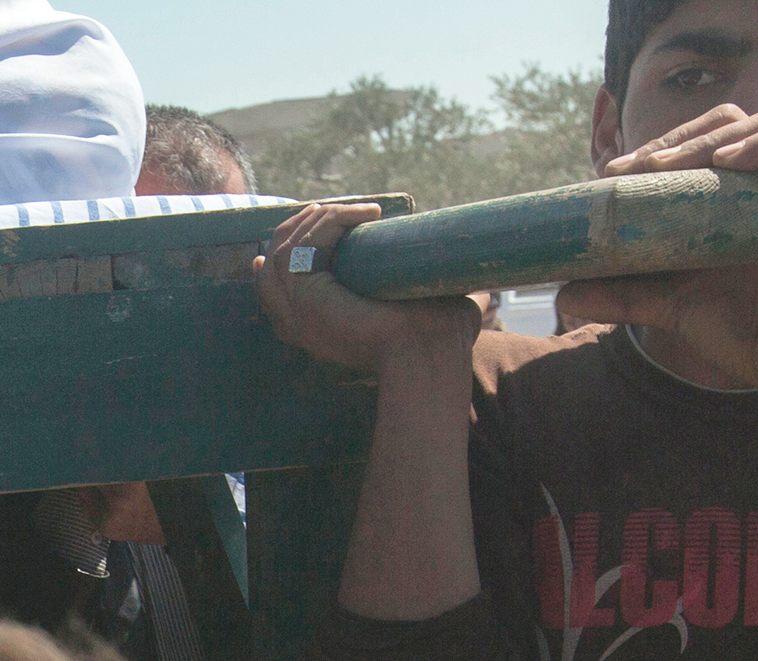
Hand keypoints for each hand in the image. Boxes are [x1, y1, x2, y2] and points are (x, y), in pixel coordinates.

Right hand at [250, 201, 480, 376]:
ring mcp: (297, 311)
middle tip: (336, 209)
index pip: (275, 283)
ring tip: (357, 210)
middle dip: (299, 226)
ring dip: (320, 218)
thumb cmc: (435, 340)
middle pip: (271, 261)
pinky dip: (332, 220)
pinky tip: (367, 214)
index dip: (283, 249)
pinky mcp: (307, 298)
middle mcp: (298, 322)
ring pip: (284, 247)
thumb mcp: (421, 311)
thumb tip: (486, 292)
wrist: (431, 354)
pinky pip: (306, 244)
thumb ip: (430, 299)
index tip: (305, 220)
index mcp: (314, 327)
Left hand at [558, 107, 757, 403]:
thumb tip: (562, 294)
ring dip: (713, 136)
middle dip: (678, 136)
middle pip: (731, 120)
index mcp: (738, 194)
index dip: (659, 144)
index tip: (613, 174)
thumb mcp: (668, 305)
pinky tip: (726, 162)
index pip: (702, 139)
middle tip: (634, 169)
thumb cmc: (740, 330)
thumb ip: (623, 295)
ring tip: (667, 168)